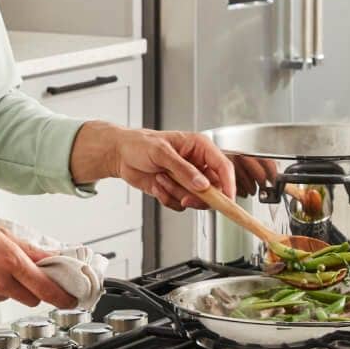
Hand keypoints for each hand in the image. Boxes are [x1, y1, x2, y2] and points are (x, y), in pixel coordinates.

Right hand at [0, 200, 76, 311]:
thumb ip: (27, 248)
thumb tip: (49, 257)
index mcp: (9, 260)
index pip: (45, 287)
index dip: (61, 297)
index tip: (70, 300)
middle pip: (28, 297)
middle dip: (28, 289)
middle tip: (14, 272)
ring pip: (3, 298)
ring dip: (0, 287)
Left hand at [72, 124, 276, 212]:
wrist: (120, 155)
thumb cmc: (139, 144)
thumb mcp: (161, 152)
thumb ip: (183, 169)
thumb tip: (202, 184)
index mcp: (200, 148)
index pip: (223, 167)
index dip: (229, 184)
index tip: (228, 200)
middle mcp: (197, 164)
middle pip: (214, 189)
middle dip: (198, 196)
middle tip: (186, 197)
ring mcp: (188, 179)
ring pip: (196, 199)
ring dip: (176, 193)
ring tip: (161, 179)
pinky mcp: (177, 190)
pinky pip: (180, 204)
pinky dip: (167, 198)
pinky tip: (157, 185)